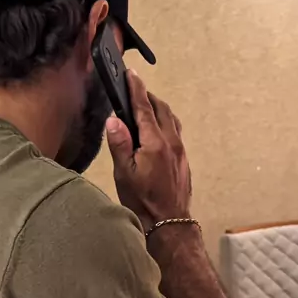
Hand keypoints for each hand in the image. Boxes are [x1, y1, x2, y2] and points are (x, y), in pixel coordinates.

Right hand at [106, 71, 191, 231]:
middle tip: (135, 90)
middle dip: (148, 96)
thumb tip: (114, 120)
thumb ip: (119, 144)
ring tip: (146, 107)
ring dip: (158, 108)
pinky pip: (176, 132)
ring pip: (172, 119)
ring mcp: (180, 151)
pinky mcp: (183, 160)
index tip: (131, 74)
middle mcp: (171, 141)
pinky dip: (165, 122)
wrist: (169, 223)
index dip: (136, 89)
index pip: (144, 107)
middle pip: (161, 109)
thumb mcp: (124, 174)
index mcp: (155, 141)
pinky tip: (158, 130)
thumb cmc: (143, 201)